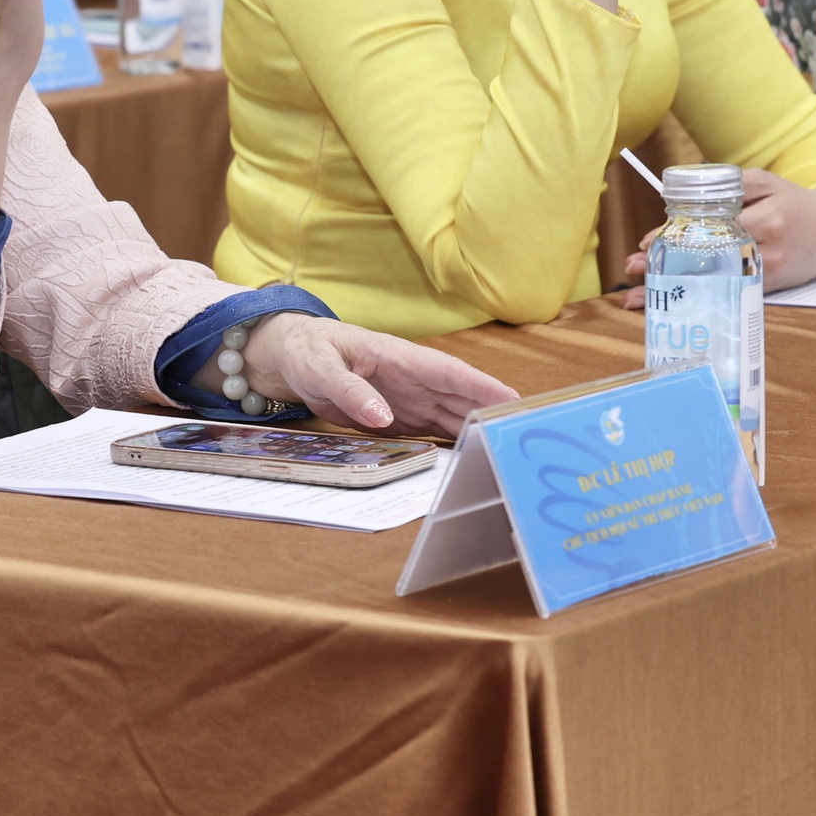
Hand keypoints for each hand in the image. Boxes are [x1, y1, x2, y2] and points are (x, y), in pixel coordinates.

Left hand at [233, 314, 515, 438]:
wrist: (293, 356)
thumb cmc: (308, 351)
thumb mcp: (320, 369)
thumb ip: (351, 391)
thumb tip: (383, 417)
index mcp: (400, 359)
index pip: (450, 372)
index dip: (482, 386)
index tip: (512, 400)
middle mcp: (412, 381)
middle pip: (460, 398)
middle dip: (491, 414)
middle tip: (522, 436)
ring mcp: (408, 400)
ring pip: (450, 418)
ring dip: (475, 434)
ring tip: (503, 456)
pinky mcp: (399, 419)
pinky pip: (431, 433)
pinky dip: (450, 446)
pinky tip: (467, 463)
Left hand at [618, 170, 815, 303]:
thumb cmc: (792, 201)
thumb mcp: (765, 182)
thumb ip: (729, 186)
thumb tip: (685, 202)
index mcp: (766, 219)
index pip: (713, 230)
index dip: (676, 237)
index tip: (645, 243)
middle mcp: (767, 250)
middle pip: (708, 261)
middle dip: (667, 268)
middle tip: (632, 269)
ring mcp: (767, 273)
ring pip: (713, 283)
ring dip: (675, 290)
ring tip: (637, 297)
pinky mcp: (768, 288)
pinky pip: (726, 293)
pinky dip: (698, 298)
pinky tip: (674, 304)